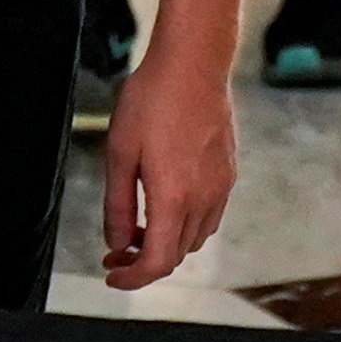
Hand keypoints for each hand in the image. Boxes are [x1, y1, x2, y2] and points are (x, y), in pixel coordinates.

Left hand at [92, 61, 236, 290]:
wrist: (194, 63)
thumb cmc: (152, 100)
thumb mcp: (120, 152)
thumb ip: (117, 204)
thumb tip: (117, 243)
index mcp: (173, 198)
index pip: (157, 262)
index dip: (132, 278)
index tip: (112, 275)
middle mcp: (203, 200)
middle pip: (175, 255)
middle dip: (143, 262)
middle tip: (115, 252)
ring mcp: (220, 188)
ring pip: (194, 239)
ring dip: (166, 243)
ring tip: (136, 227)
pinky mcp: (228, 174)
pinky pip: (208, 216)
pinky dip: (184, 225)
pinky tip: (164, 203)